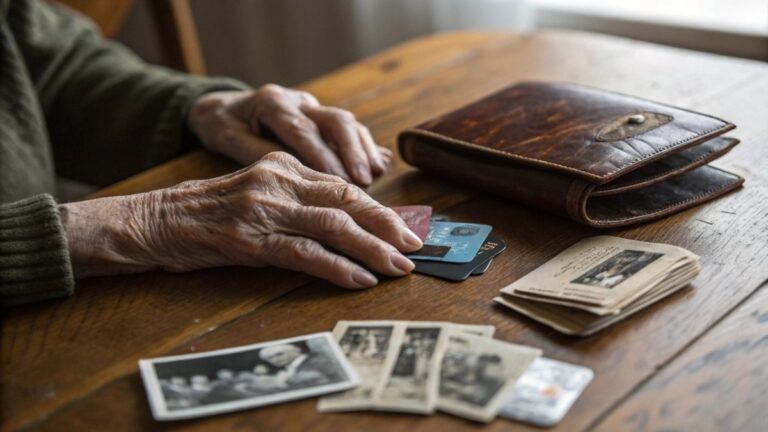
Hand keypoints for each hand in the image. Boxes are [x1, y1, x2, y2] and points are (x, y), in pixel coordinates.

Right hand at [59, 152, 421, 288]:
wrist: (154, 222)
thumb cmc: (207, 214)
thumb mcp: (255, 193)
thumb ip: (296, 199)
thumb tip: (343, 220)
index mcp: (281, 167)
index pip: (342, 185)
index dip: (378, 208)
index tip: (404, 227)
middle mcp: (277, 181)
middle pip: (347, 200)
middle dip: (387, 224)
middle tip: (416, 245)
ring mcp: (264, 209)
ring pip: (333, 225)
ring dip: (373, 248)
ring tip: (399, 266)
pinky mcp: (251, 239)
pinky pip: (305, 253)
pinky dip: (337, 267)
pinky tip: (360, 279)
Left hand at [188, 85, 392, 185]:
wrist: (220, 106)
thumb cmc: (221, 125)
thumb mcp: (226, 138)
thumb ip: (256, 153)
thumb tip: (291, 171)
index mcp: (272, 104)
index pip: (303, 130)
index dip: (324, 156)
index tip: (340, 180)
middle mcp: (297, 101)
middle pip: (335, 121)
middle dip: (353, 152)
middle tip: (363, 181)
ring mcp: (312, 106)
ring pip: (346, 123)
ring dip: (363, 150)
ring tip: (375, 175)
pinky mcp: (320, 117)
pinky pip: (348, 129)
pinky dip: (364, 146)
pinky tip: (379, 165)